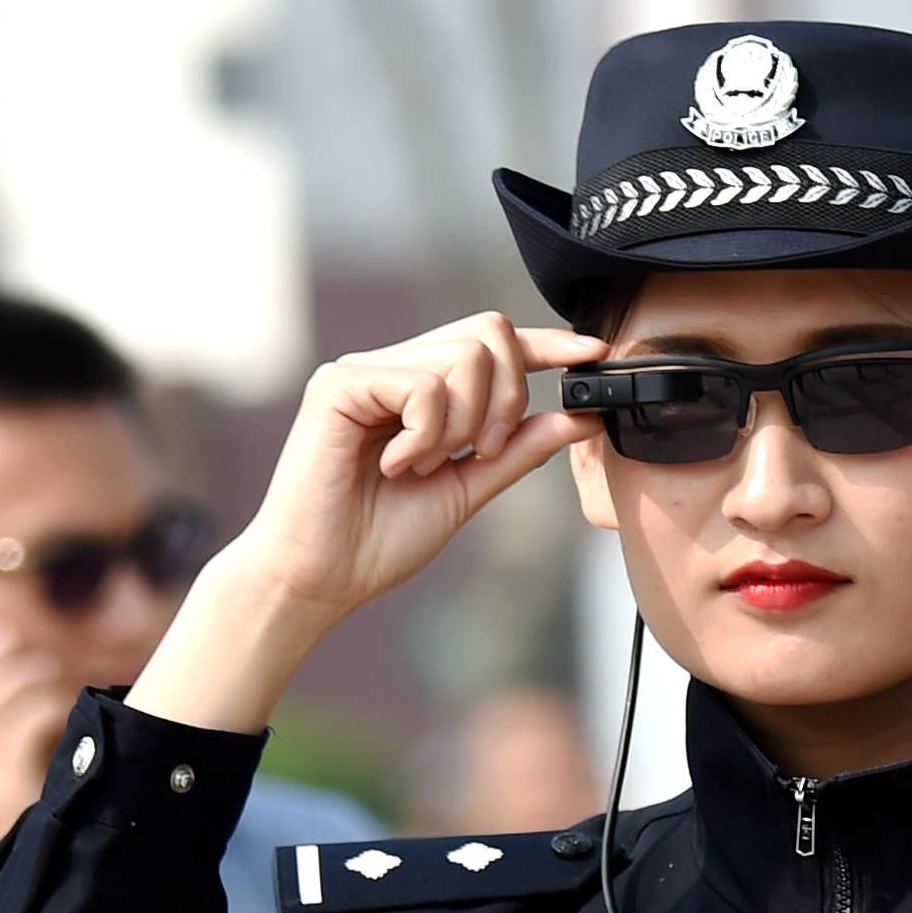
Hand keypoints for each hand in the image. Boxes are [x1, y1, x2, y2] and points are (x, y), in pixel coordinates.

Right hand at [132, 314, 605, 734]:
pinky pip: (423, 386)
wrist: (319, 578)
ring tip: (428, 466)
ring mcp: (364, 370)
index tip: (592, 355)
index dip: (545, 344)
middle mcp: (391, 368)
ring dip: (465, 424)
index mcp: (419, 391)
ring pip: (463, 356)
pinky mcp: (339, 384)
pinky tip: (398, 465)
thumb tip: (577, 417)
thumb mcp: (466, 491)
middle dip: (508, 396)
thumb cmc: (377, 542)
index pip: (491, 344)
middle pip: (487, 334)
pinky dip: (427, 435)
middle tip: (479, 452)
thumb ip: (515, 452)